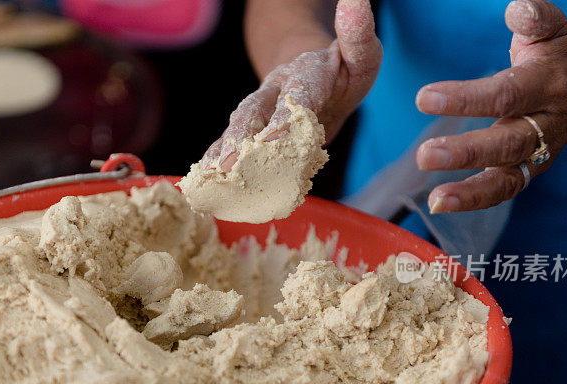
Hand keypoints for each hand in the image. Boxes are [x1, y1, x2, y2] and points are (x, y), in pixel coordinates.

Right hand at [203, 0, 381, 171]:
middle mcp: (275, 89)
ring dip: (223, 153)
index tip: (274, 139)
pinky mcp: (252, 129)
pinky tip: (204, 182)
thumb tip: (355, 0)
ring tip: (210, 177)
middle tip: (229, 164)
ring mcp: (260, 109)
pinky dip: (218, 162)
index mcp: (305, 72)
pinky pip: (232, 144)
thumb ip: (358, 36)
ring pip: (238, 129)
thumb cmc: (342, 70)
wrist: (312, 72)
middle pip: (254, 112)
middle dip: (241, 138)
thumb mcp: (361, 53)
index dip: (286, 116)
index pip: (298, 95)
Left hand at [416, 0, 566, 212]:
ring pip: (510, 175)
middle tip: (424, 155)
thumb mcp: (552, 33)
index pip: (506, 94)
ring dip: (471, 190)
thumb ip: (535, 21)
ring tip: (436, 198)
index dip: (465, 98)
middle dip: (466, 151)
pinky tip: (442, 204)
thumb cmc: (557, 57)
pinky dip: (475, 200)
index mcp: (547, 84)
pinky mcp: (532, 170)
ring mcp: (541, 151)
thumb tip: (516, 8)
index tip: (422, 98)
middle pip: (508, 142)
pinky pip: (506, 190)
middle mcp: (547, 122)